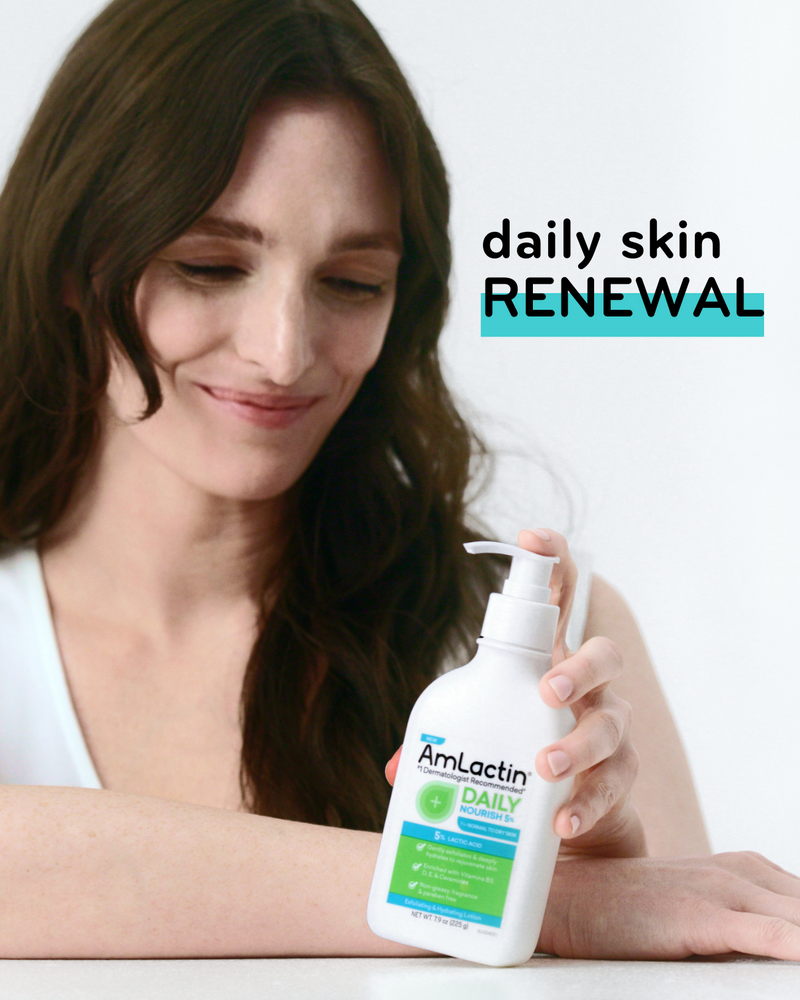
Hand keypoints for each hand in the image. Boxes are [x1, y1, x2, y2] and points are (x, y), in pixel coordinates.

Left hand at [386, 526, 644, 859]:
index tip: (531, 539)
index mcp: (547, 658)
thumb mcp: (482, 728)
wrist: (568, 812)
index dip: (551, 561)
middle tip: (548, 692)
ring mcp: (609, 730)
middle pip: (605, 654)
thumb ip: (445, 738)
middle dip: (580, 667)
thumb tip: (397, 770)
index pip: (558, 597)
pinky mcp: (619, 778)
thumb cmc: (518, 749)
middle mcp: (588, 687)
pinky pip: (613, 784)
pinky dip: (587, 803)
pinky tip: (561, 820)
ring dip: (578, 743)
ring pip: (612, 722)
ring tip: (544, 766)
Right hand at [539, 852, 799, 959]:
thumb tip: (775, 945)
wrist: (567, 896)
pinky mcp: (704, 917)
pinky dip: (798, 946)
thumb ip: (739, 923)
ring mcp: (726, 891)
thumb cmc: (626, 909)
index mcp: (747, 870)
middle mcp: (744, 874)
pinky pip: (774, 936)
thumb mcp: (694, 908)